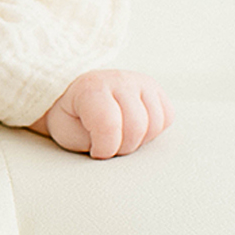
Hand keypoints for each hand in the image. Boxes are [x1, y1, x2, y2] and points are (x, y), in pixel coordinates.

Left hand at [31, 68, 171, 158]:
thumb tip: (110, 154)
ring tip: (122, 137)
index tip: (96, 151)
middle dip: (123, 147)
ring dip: (140, 140)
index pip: (109, 124)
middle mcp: (118, 80)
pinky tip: (137, 129)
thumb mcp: (66, 131)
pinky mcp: (155, 89)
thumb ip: (88, 140)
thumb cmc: (72, 118)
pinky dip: (154, 130)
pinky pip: (167, 116)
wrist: (76, 98)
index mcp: (91, 88)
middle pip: (136, 126)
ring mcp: (139, 82)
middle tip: (109, 145)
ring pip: (155, 123)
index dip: (105, 148)